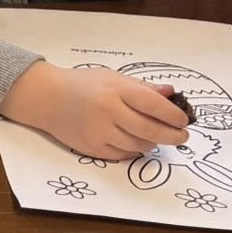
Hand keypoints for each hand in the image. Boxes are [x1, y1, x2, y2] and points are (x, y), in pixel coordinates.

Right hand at [0, 61, 191, 159]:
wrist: (47, 98)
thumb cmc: (83, 84)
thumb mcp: (112, 77)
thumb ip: (142, 87)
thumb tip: (171, 94)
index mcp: (115, 90)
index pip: (153, 104)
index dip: (173, 115)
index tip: (184, 120)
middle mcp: (108, 111)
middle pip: (150, 130)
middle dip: (173, 136)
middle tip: (182, 137)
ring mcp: (99, 132)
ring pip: (139, 145)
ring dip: (152, 142)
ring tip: (154, 136)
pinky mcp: (92, 148)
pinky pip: (123, 154)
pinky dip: (133, 149)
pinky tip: (134, 141)